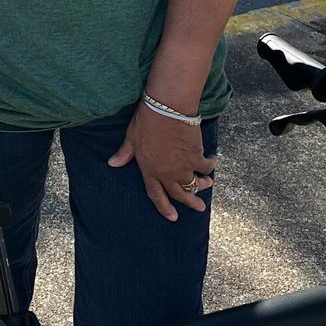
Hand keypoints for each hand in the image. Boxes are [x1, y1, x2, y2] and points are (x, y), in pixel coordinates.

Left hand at [108, 104, 215, 220]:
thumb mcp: (132, 137)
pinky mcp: (196, 157)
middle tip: (200, 208)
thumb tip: (112, 163)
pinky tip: (213, 161)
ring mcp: (183, 167)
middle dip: (191, 203)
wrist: (167, 108)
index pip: (155, 194)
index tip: (173, 217)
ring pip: (196, 184)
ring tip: (208, 183)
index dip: (164, 207)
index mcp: (149, 170)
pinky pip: (206, 167)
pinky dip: (211, 166)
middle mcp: (167, 173)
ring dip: (204, 185)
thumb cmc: (146, 120)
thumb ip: (125, 153)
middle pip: (181, 195)